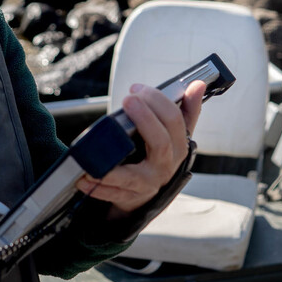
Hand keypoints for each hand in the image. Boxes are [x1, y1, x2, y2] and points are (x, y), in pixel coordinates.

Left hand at [75, 79, 205, 216]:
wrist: (147, 191)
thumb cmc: (158, 155)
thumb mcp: (175, 134)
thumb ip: (186, 109)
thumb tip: (198, 84)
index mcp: (179, 146)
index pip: (175, 120)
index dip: (157, 101)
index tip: (137, 89)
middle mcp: (166, 166)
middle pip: (161, 142)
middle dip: (145, 118)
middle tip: (127, 101)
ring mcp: (147, 183)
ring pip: (132, 175)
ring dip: (112, 166)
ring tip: (94, 153)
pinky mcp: (129, 197)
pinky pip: (113, 193)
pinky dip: (98, 187)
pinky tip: (84, 177)